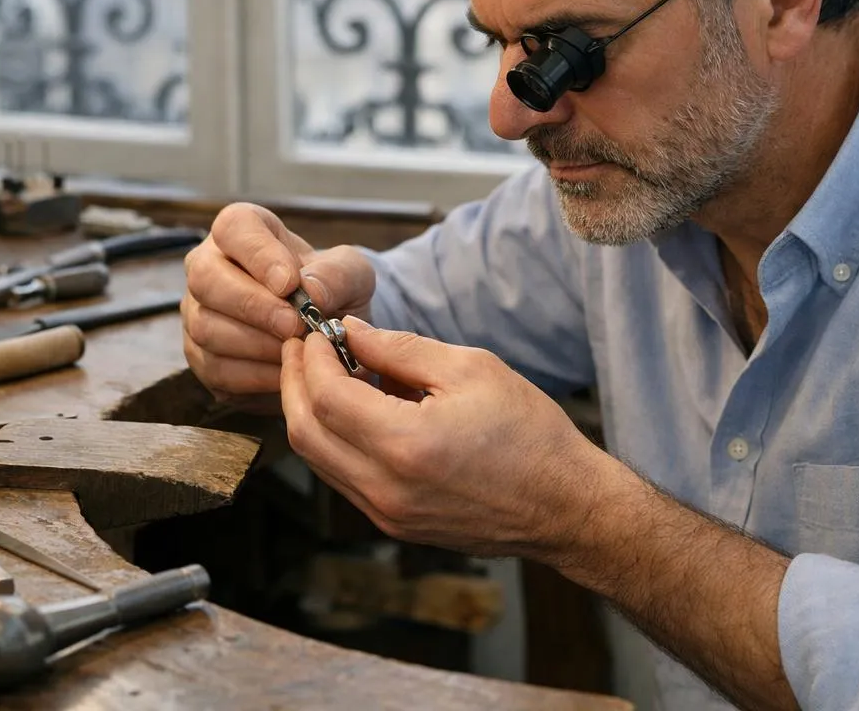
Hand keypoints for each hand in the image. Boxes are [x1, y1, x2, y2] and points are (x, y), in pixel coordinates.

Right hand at [182, 202, 375, 407]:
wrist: (326, 330)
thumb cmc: (332, 289)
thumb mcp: (351, 274)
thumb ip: (336, 276)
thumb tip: (311, 293)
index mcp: (242, 230)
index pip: (234, 229)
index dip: (259, 256)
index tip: (290, 283)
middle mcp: (208, 266)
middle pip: (206, 280)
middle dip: (254, 306)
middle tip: (294, 326)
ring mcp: (197, 312)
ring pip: (207, 328)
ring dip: (258, 345)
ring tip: (297, 350)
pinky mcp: (200, 356)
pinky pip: (215, 368)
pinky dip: (254, 375)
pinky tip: (285, 371)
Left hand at [280, 317, 606, 558]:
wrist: (564, 506)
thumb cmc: (529, 433)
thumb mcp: (469, 369)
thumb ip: (400, 348)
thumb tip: (351, 332)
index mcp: (405, 446)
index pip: (325, 397)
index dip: (311, 358)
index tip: (317, 331)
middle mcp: (386, 489)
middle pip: (304, 432)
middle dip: (294, 383)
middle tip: (302, 348)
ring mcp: (387, 515)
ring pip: (318, 459)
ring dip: (310, 412)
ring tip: (329, 372)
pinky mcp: (394, 526)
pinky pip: (343, 478)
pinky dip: (336, 439)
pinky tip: (358, 409)